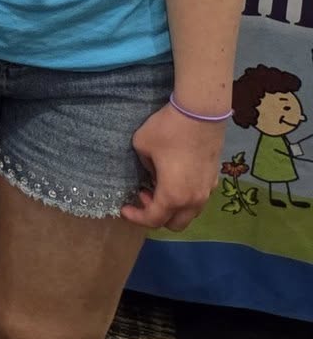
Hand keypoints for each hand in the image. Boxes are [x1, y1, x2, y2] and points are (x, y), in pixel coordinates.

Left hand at [122, 101, 222, 230]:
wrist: (201, 113)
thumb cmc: (168, 130)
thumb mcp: (142, 146)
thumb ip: (144, 165)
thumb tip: (152, 170)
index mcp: (173, 196)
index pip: (153, 219)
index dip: (136, 217)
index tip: (124, 209)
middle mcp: (193, 200)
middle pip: (175, 224)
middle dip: (156, 216)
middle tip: (143, 195)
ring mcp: (207, 191)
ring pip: (189, 212)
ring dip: (172, 207)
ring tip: (157, 185)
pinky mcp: (214, 179)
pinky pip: (197, 198)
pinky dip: (184, 197)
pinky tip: (175, 177)